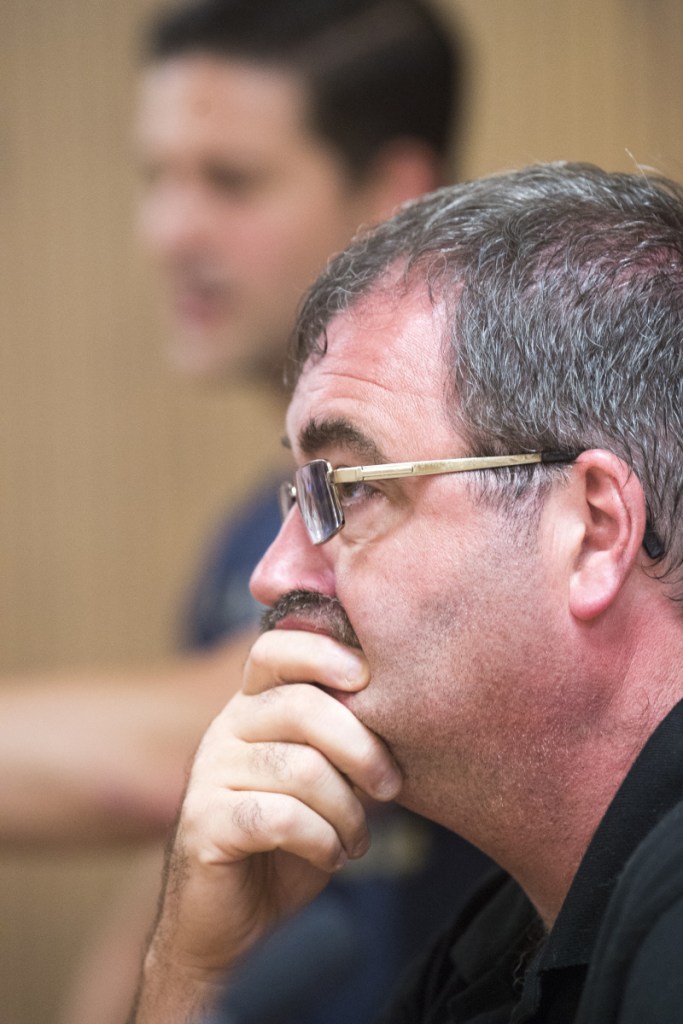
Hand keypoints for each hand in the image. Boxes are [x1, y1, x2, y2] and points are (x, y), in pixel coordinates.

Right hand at [132, 629, 401, 1021]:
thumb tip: (409, 705)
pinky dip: (322, 840)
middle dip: (362, 746)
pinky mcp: (204, 823)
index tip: (369, 675)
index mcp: (253, 706)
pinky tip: (331, 856)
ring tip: (357, 838)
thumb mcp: (328, 780)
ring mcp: (210, 773)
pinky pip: (280, 818)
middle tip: (391, 786)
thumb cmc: (291, 840)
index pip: (275, 649)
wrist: (232, 920)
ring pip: (300, 767)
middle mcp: (226, 728)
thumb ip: (349, 739)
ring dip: (347, 810)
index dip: (322, 651)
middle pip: (300, 705)